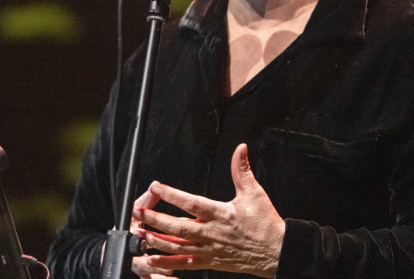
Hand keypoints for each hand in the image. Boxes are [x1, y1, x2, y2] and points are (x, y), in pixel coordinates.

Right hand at [100, 188, 175, 278]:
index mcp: (128, 238)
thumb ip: (145, 202)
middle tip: (169, 266)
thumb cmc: (126, 229)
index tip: (150, 239)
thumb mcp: (133, 214)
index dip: (143, 240)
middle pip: (141, 263)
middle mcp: (132, 255)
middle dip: (155, 264)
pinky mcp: (144, 274)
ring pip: (147, 274)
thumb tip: (155, 185)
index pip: (134, 239)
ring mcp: (138, 267)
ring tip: (171, 273)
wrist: (112, 251)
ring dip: (159, 274)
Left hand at [134, 143, 285, 277]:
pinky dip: (168, 263)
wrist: (276, 252)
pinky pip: (185, 264)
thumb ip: (242, 170)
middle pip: (178, 227)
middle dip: (155, 218)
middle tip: (138, 211)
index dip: (172, 194)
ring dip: (157, 240)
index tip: (156, 186)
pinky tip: (153, 260)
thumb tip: (240, 149)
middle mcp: (212, 233)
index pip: (192, 203)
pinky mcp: (209, 262)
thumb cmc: (265, 224)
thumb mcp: (254, 193)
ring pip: (177, 247)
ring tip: (140, 234)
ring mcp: (209, 250)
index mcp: (221, 214)